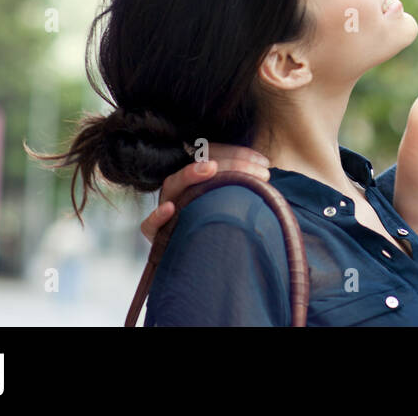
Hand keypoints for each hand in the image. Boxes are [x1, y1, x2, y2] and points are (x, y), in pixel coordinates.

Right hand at [139, 144, 270, 242]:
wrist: (203, 263)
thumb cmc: (222, 227)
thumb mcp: (235, 203)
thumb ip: (244, 187)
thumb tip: (268, 172)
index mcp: (200, 179)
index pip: (216, 154)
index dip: (239, 154)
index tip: (264, 162)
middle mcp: (183, 189)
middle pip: (198, 166)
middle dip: (228, 162)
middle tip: (259, 171)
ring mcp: (168, 207)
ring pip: (173, 184)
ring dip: (191, 174)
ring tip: (210, 168)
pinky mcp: (158, 233)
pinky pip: (149, 225)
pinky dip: (157, 216)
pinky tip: (171, 208)